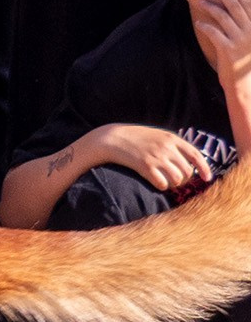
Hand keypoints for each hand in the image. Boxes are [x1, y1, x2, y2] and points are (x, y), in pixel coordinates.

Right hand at [88, 123, 214, 195]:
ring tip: (165, 181)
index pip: (195, 155)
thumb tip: (188, 161)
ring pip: (177, 179)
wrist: (113, 138)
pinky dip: (161, 186)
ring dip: (173, 184)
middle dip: (184, 179)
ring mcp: (156, 157)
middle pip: (187, 171)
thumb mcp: (157, 135)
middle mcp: (167, 148)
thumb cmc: (135, 138)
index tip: (207, 178)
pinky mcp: (146, 167)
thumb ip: (172, 145)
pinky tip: (155, 182)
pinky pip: (163, 184)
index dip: (204, 168)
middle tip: (175, 180)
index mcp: (171, 138)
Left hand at [194, 0, 250, 85]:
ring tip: (202, 1)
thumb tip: (237, 7)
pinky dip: (205, 25)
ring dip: (211, 6)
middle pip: (236, 7)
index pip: (250, 5)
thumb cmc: (247, 62)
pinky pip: (214, 32)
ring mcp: (240, 41)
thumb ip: (247, 26)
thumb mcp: (250, 42)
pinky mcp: (228, 50)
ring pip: (223, 17)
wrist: (245, 85)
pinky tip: (199, 23)